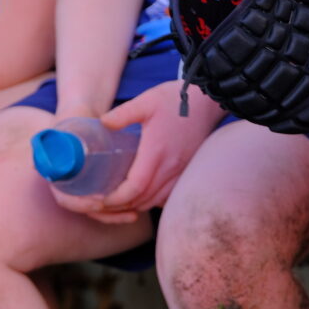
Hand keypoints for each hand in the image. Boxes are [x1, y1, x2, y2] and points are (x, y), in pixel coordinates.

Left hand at [81, 81, 224, 223]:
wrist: (206, 103)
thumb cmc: (175, 101)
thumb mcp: (146, 101)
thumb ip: (122, 114)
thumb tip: (102, 123)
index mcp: (156, 152)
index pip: (135, 187)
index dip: (117, 198)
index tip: (101, 200)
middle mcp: (170, 168)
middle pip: (143, 200)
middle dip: (121, 207)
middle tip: (102, 204)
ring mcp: (180, 173)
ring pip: (155, 201)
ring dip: (136, 206)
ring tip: (118, 203)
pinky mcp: (186, 173)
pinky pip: (167, 197)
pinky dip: (152, 201)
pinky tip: (141, 197)